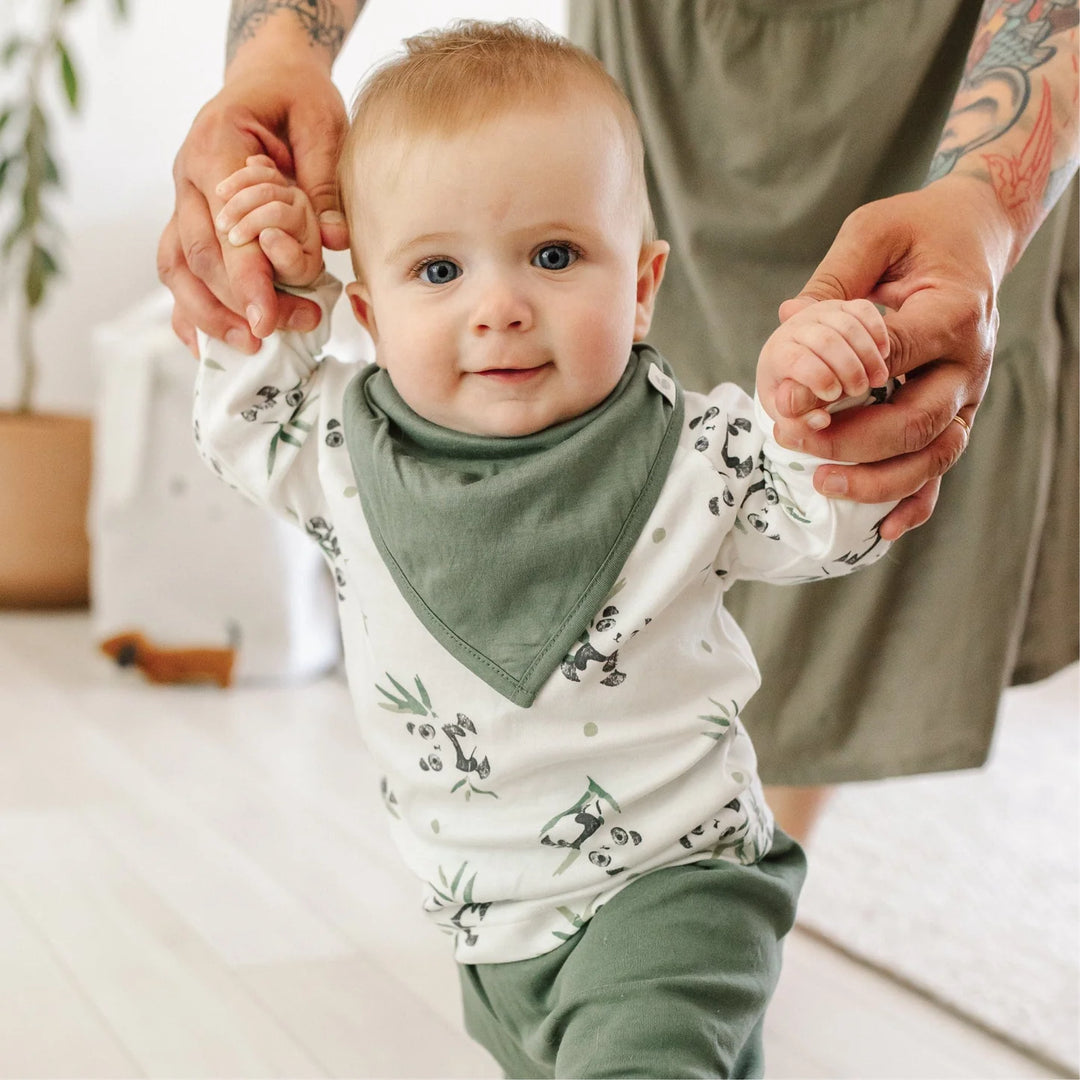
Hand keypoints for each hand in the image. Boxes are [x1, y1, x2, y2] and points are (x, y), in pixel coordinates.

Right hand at [157, 62, 348, 354]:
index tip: (266, 318)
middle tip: (277, 332)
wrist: (267, 79)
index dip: (244, 276)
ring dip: (207, 314)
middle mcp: (188, 177)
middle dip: (235, 302)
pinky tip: (212, 343)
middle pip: (197, 255)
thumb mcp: (323, 124)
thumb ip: (323, 183)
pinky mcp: (190, 221)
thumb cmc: (296, 99)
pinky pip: (178, 272)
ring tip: (250, 345)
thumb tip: (335, 241)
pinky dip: (190, 310)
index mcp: (216, 145)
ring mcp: (183, 202)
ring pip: (177, 268)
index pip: (225, 225)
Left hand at [757, 298, 889, 428]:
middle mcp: (796, 327)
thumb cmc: (791, 392)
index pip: (796, 359)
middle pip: (825, 340)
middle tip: (860, 390)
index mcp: (777, 354)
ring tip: (877, 379)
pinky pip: (863, 310)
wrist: (793, 362)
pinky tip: (883, 354)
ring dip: (867, 354)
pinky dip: (877, 331)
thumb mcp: (788, 413)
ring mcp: (820, 313)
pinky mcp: (842, 307)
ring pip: (847, 324)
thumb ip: (799, 423)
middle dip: (848, 368)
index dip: (818, 377)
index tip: (833, 395)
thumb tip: (821, 420)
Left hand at [771, 175, 1008, 537]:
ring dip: (877, 480)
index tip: (781, 399)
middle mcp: (968, 363)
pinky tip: (882, 528)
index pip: (889, 359)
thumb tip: (790, 320)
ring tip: (821, 482)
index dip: (832, 384)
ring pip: (932, 455)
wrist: (970, 238)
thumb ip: (835, 277)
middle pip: (914, 421)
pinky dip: (916, 502)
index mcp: (951, 313)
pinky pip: (941, 467)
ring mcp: (966, 396)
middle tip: (789, 439)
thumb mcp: (874, 233)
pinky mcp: (957, 414)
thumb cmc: (918, 232)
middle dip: (849, 441)